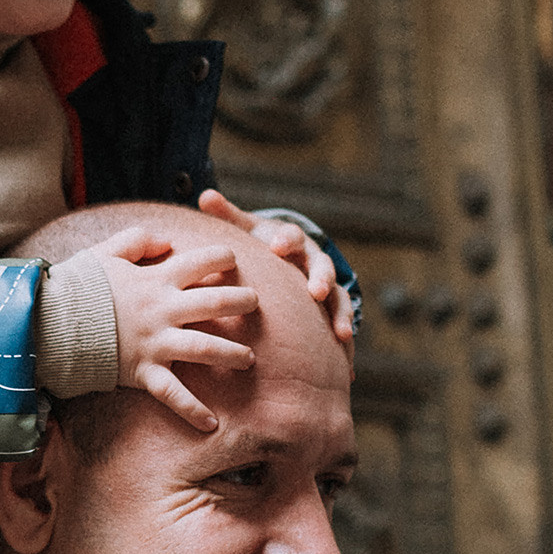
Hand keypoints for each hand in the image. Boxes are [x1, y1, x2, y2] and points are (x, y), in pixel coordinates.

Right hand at [92, 225, 258, 432]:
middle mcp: (162, 310)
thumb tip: (166, 239)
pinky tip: (212, 424)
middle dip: (243, 302)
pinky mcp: (143, 371)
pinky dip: (192, 411)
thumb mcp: (105, 253)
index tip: (232, 260)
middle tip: (255, 304)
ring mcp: (155, 342)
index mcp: (156, 279)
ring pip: (205, 347)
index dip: (222, 258)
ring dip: (232, 354)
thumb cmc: (77, 287)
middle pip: (215, 303)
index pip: (201, 262)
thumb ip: (137, 239)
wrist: (50, 323)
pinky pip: (173, 394)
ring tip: (249, 359)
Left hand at [198, 192, 354, 363]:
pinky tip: (346, 358)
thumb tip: (206, 195)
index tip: (278, 248)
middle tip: (317, 292)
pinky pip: (341, 319)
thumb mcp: (247, 229)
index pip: (292, 236)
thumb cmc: (261, 244)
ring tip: (341, 333)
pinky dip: (344, 334)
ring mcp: (326, 284)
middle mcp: (313, 260)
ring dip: (341, 313)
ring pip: (339, 296)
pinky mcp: (331, 306)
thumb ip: (228, 214)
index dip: (287, 240)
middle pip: (322, 266)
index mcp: (291, 240)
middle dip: (321, 278)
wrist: (286, 255)